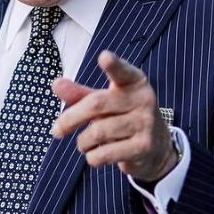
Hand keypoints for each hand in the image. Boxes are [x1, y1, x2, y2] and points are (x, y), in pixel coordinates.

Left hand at [51, 50, 177, 182]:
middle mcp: (143, 99)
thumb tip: (56, 84)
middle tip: (56, 130)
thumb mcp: (105, 102)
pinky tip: (96, 154)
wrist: (157, 147)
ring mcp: (146, 123)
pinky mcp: (144, 147)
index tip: (104, 57)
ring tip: (84, 143)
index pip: (122, 72)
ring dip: (82, 142)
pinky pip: (105, 153)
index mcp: (134, 82)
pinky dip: (92, 157)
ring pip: (98, 132)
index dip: (113, 65)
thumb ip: (80, 94)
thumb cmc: (124, 117)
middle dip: (70, 119)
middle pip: (96, 105)